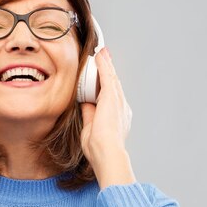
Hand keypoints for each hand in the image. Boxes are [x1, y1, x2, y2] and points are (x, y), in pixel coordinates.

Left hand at [80, 47, 135, 187]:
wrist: (107, 153)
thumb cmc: (99, 149)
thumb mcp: (90, 128)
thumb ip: (89, 114)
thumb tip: (85, 102)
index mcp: (117, 116)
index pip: (110, 97)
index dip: (107, 85)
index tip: (103, 77)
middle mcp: (121, 107)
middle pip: (113, 84)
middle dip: (108, 71)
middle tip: (104, 58)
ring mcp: (118, 101)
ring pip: (111, 78)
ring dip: (106, 65)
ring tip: (101, 53)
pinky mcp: (112, 97)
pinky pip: (107, 76)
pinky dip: (104, 65)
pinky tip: (100, 55)